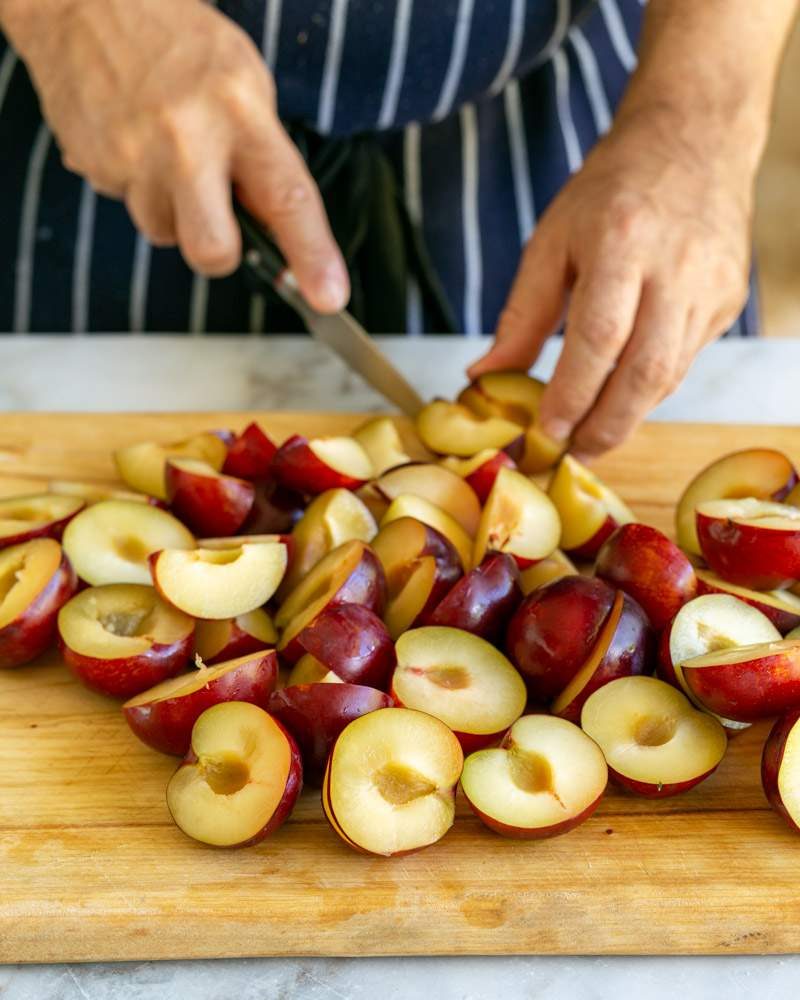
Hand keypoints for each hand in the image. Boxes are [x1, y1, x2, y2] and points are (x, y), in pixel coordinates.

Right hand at [3, 0, 347, 308]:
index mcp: (239, 109)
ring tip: (167, 154)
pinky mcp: (95, 165)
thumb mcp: (243, 81)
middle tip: (221, 224)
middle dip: (221, 253)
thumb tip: (277, 227)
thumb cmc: (175, 40)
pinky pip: (129, 205)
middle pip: (213, 250)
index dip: (311, 255)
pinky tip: (135, 142)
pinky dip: (138, 186)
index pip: (288, 198)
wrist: (83, 0)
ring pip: (165, 232)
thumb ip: (263, 155)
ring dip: (173, 210)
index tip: (328, 296)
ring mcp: (134, 155)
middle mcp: (187, 137)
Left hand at [469, 104, 753, 459]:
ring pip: (670, 376)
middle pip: (645, 372)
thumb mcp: (551, 240)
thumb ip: (521, 315)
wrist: (694, 142)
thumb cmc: (611, 192)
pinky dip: (648, 389)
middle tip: (570, 455)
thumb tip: (484, 378)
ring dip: (627, 417)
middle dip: (605, 427)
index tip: (545, 432)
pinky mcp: (729, 302)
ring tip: (588, 437)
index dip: (572, 394)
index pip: (599, 337)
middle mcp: (676, 268)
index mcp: (622, 241)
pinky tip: (620, 397)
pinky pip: (684, 362)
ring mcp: (712, 287)